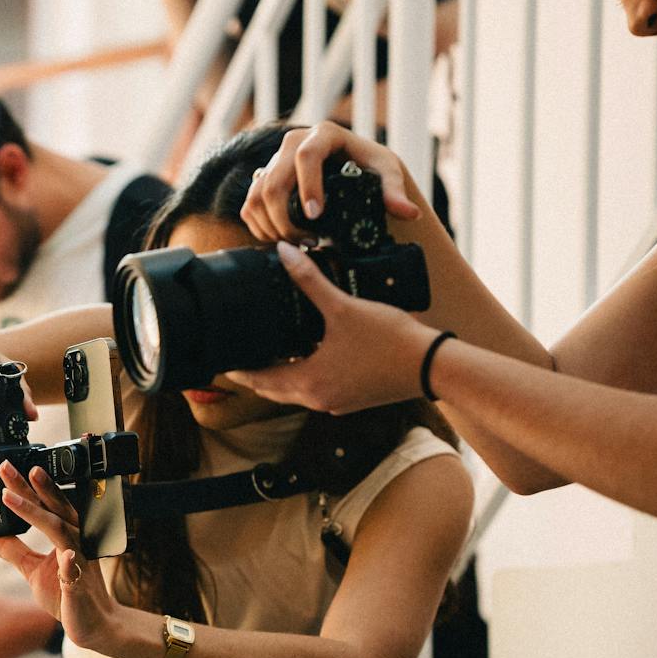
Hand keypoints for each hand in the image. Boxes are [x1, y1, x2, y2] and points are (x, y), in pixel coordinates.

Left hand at [0, 463, 123, 652]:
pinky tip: (64, 554)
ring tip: (15, 498)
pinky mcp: (79, 586)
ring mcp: (78, 563)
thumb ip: (17, 553)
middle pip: (53, 509)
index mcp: (64, 536)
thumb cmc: (67, 596)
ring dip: (38, 513)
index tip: (6, 470)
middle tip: (9, 469)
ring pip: (60, 532)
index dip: (26, 488)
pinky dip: (70, 562)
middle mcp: (74, 542)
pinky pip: (75, 573)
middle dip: (32, 487)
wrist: (95, 625)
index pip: (44, 506)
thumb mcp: (34, 571)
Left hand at [229, 243, 438, 414]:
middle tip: (243, 354)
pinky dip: (307, 378)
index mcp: (308, 382)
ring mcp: (337, 404)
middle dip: (257, 374)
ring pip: (296, 393)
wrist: (433, 366)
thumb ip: (309, 280)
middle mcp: (317, 400)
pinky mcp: (353, 401)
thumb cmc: (390, 339)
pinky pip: (318, 391)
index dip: (239, 370)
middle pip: (273, 390)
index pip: (258, 380)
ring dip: (282, 375)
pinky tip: (311, 357)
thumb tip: (283, 253)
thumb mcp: (344, 306)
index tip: (223, 360)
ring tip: (272, 351)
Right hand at [239, 122, 419, 244]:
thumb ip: (394, 192)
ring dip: (272, 226)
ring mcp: (274, 160)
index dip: (307, 187)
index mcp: (324, 134)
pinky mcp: (263, 179)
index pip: (306, 156)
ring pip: (257, 196)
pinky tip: (279, 241)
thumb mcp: (386, 173)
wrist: (351, 166)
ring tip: (296, 245)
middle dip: (285, 217)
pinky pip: (249, 206)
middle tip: (307, 242)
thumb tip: (408, 213)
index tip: (314, 216)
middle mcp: (293, 142)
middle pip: (274, 180)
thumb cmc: (370, 167)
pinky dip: (259, 227)